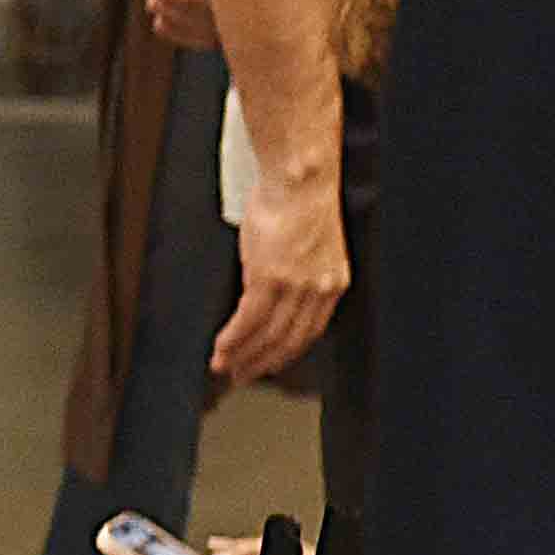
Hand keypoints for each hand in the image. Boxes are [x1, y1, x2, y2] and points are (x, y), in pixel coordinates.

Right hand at [210, 156, 345, 386]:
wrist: (300, 179)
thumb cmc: (299, 200)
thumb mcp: (304, 245)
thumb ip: (291, 272)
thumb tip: (265, 291)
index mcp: (333, 283)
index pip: (309, 331)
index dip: (286, 352)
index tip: (269, 363)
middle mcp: (319, 290)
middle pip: (290, 340)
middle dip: (263, 362)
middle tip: (242, 375)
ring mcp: (295, 286)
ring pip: (268, 335)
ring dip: (243, 355)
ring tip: (225, 366)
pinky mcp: (270, 278)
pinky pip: (249, 320)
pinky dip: (233, 339)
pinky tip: (222, 349)